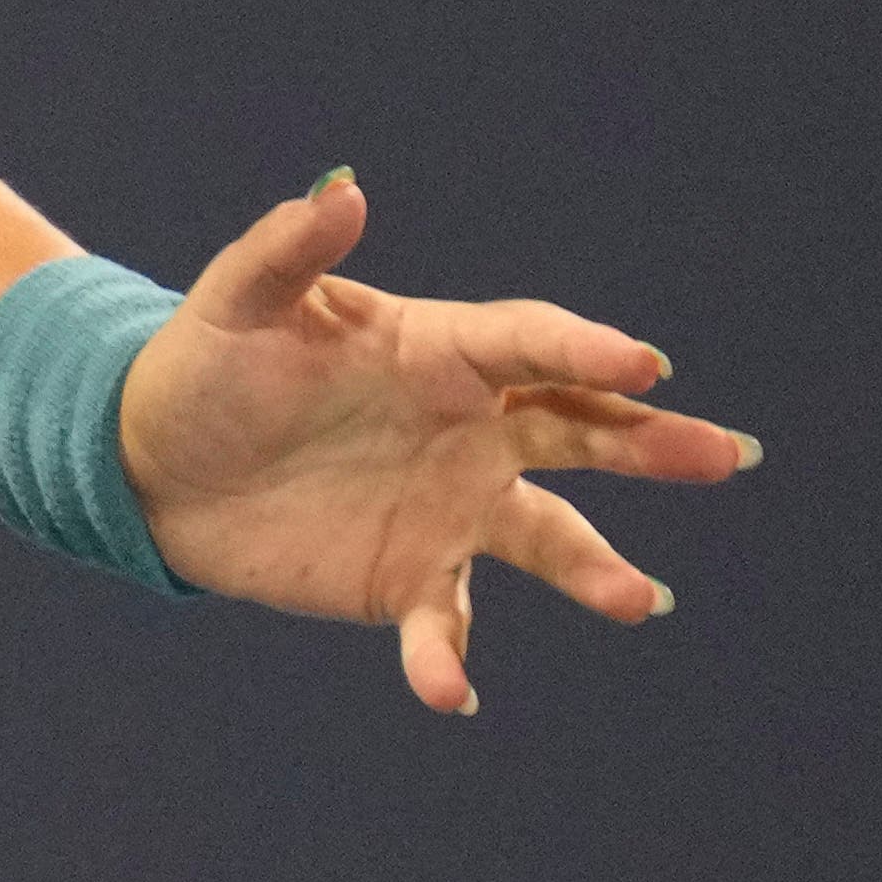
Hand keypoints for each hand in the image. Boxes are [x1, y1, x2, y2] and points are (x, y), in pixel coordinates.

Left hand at [119, 170, 762, 715]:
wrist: (153, 466)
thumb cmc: (206, 367)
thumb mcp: (238, 302)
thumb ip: (288, 249)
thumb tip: (341, 188)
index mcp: (443, 352)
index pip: (533, 345)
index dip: (587, 353)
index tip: (643, 366)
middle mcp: (471, 430)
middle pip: (581, 433)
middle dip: (653, 444)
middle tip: (728, 456)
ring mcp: (449, 508)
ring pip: (546, 536)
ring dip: (592, 569)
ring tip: (640, 601)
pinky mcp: (407, 580)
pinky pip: (444, 622)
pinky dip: (446, 656)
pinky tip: (451, 693)